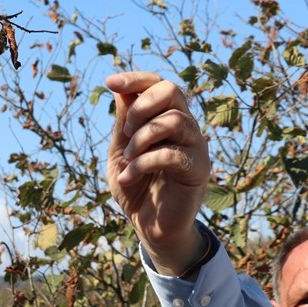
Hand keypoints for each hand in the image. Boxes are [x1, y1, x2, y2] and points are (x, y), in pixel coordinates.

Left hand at [106, 71, 210, 274]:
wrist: (150, 227)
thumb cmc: (136, 188)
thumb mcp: (121, 152)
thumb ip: (123, 123)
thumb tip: (120, 89)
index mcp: (165, 118)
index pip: (158, 83)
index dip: (136, 78)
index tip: (110, 83)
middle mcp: (185, 127)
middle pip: (172, 90)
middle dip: (141, 106)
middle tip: (125, 133)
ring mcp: (195, 146)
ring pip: (173, 119)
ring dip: (141, 138)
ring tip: (127, 159)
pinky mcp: (198, 169)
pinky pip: (172, 153)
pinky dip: (142, 164)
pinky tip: (127, 179)